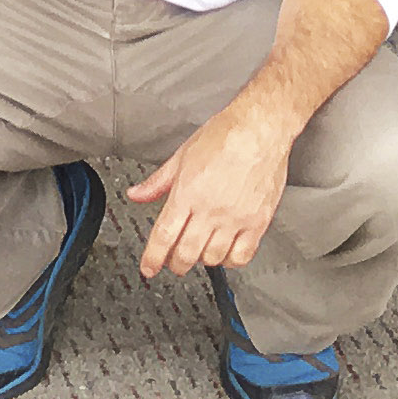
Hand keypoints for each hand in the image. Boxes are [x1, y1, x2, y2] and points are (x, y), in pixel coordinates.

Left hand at [128, 97, 297, 277]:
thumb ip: (158, 181)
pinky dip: (230, 261)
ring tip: (199, 252)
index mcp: (187, 193)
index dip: (153, 258)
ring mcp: (235, 218)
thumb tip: (136, 194)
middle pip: (186, 253)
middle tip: (173, 263)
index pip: (164, 235)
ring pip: (212, 258)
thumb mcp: (182, 155)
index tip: (149, 269)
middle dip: (175, 264)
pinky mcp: (257, 222)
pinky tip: (226, 252)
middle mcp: (210, 209)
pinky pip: (242, 255)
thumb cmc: (224, 136)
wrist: (260, 129)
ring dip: (201, 261)